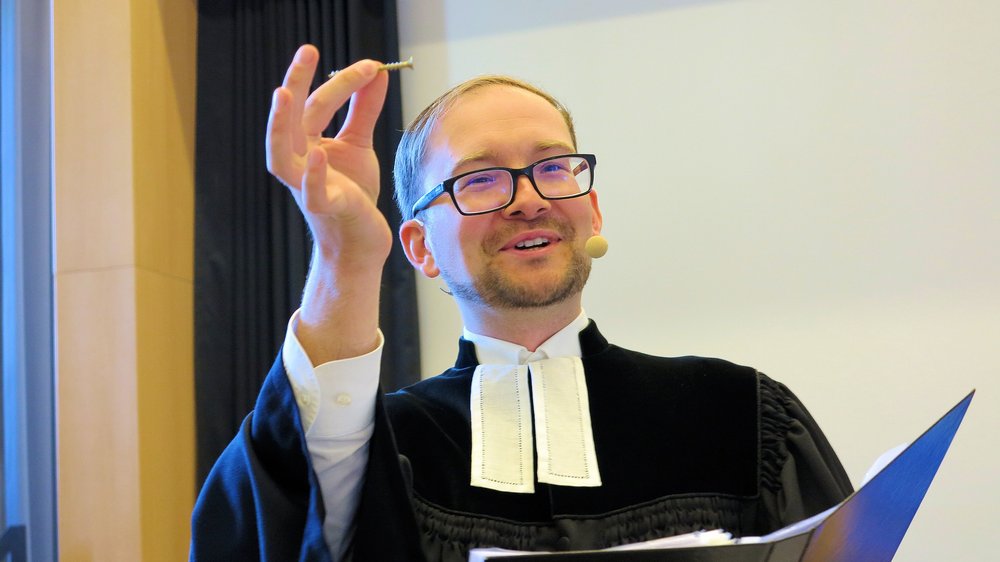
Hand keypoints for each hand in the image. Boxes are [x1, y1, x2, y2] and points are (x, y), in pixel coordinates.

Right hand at [266, 45, 392, 270]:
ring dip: (278, 125)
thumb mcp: (359, 146)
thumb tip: (376, 75)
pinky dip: (313, 176)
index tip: (373, 66)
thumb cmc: (353, 195)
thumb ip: (363, 110)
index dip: (343, 82)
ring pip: (280, 155)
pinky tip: (318, 155)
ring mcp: (307, 187)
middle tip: (307, 49)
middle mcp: (298, 163)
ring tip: (282, 93)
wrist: (360, 243)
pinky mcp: (325, 210)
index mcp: (304, 144)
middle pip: (290, 119)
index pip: (317, 104)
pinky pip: (312, 193)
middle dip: (296, 83)